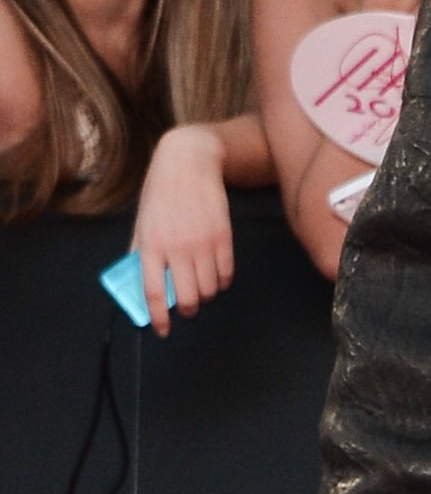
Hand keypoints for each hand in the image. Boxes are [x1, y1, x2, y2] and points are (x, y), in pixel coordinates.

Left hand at [129, 125, 235, 334]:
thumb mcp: (142, 222)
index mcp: (150, 247)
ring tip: (203, 290)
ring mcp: (202, 243)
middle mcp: (177, 249)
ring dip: (206, 295)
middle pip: (188, 296)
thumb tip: (142, 281)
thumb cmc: (160, 193)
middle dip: (188, 309)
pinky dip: (222, 281)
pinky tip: (217, 278)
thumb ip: (140, 252)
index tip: (162, 330)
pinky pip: (226, 272)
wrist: (189, 164)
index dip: (157, 318)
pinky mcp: (223, 237)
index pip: (154, 293)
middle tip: (187, 308)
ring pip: (209, 288)